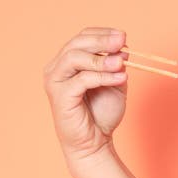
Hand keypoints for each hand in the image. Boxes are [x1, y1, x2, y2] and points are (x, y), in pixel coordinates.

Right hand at [42, 27, 128, 167]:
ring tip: (121, 62)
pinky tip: (120, 78)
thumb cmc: (101, 114)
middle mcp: (56, 69)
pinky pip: (81, 79)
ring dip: (101, 58)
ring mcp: (55, 82)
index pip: (82, 37)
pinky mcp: (60, 97)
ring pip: (75, 57)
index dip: (103, 34)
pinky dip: (102, 76)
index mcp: (66, 62)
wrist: (94, 143)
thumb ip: (116, 64)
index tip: (123, 36)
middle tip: (122, 42)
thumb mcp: (114, 82)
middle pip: (76, 43)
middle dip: (102, 41)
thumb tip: (122, 48)